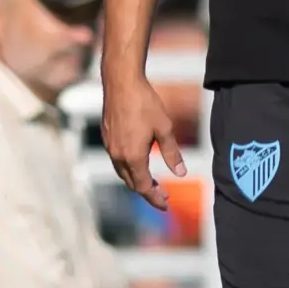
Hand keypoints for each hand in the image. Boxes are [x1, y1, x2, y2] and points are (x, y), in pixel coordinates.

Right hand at [103, 71, 185, 206]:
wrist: (121, 83)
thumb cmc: (145, 103)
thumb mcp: (164, 128)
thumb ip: (172, 153)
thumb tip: (181, 174)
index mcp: (133, 157)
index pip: (143, 187)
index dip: (154, 198)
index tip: (165, 204)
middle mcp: (118, 155)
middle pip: (131, 183)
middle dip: (147, 191)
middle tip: (162, 194)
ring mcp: (110, 147)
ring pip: (122, 173)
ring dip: (136, 180)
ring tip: (151, 182)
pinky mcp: (107, 137)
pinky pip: (117, 161)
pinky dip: (128, 168)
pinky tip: (138, 162)